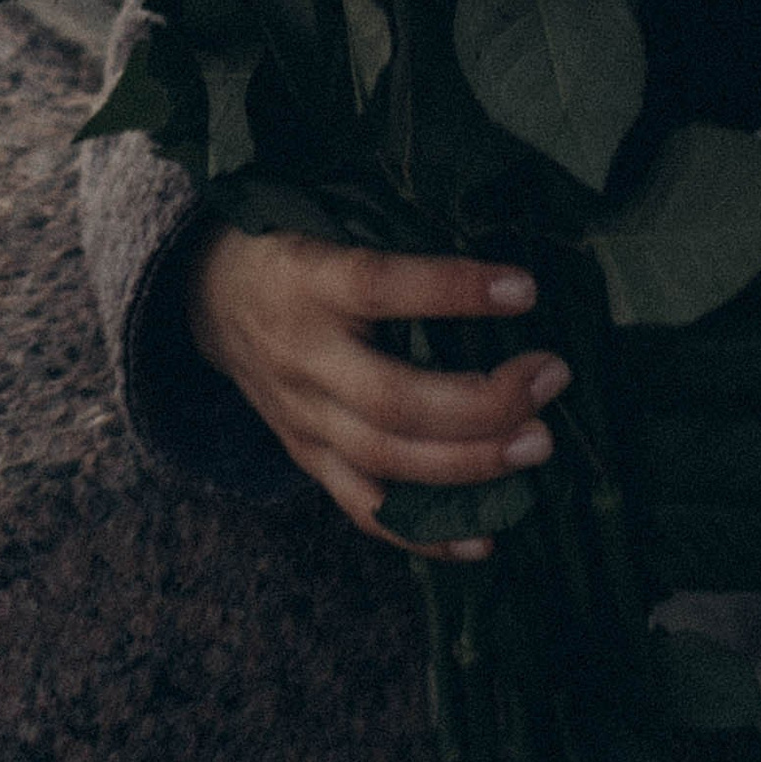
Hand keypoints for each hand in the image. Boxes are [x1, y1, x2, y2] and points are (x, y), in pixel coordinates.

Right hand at [187, 226, 568, 557]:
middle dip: (482, 402)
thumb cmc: (295, 249)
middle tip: (551, 378)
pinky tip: (486, 540)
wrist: (209, 298)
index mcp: (307, 282)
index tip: (525, 289)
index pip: (381, 286)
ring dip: (472, 463)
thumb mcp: (326, 221)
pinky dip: (426, 536)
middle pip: (392, 400)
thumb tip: (497, 258)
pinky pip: (366, 511)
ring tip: (538, 444)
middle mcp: (303, 358)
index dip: (453, 291)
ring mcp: (303, 420)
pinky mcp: (308, 460)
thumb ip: (393, 238)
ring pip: (386, 462)